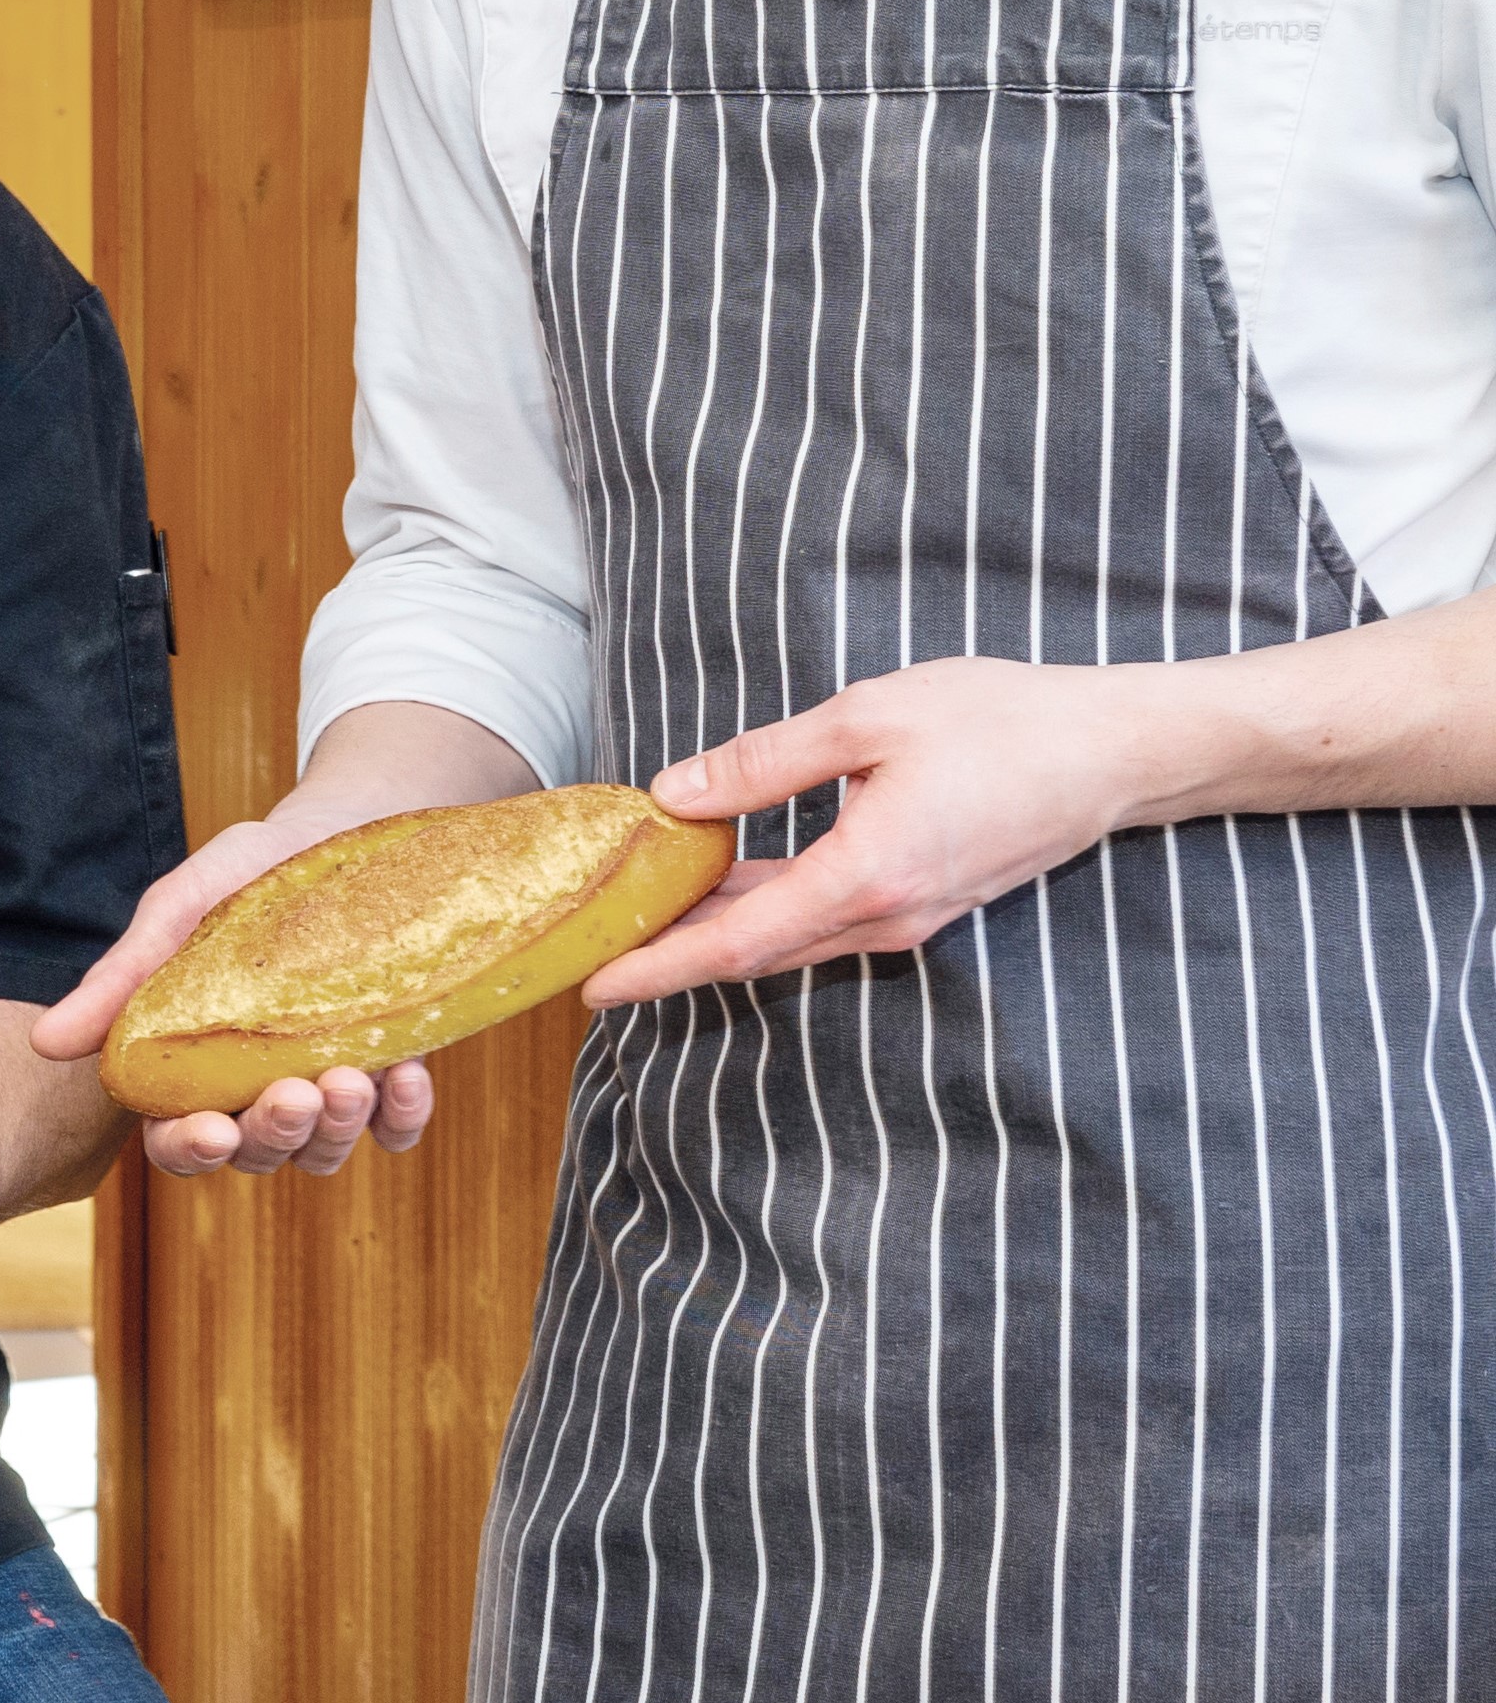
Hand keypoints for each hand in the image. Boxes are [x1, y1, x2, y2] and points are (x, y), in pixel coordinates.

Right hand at [33, 813, 436, 1183]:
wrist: (343, 832)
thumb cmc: (245, 874)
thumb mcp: (175, 914)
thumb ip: (119, 981)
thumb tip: (43, 1043)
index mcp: (192, 1064)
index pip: (177, 1140)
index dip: (190, 1152)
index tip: (213, 1131)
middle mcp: (255, 1087)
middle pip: (258, 1155)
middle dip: (275, 1135)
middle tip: (295, 1093)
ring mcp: (323, 1085)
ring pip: (323, 1152)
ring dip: (336, 1131)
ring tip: (349, 1078)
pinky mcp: (386, 1072)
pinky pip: (396, 1129)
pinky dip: (400, 1118)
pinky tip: (403, 1074)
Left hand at [587, 657, 1152, 999]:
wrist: (1114, 751)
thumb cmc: (1001, 722)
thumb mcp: (868, 719)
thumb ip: (764, 762)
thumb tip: (674, 796)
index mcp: (867, 875)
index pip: (737, 942)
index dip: (659, 967)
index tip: (593, 984)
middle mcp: (886, 916)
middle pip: (754, 954)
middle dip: (668, 958)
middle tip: (588, 953)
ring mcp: (909, 917)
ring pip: (788, 940)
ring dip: (712, 934)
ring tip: (635, 918)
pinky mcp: (922, 902)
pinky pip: (823, 920)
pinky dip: (762, 911)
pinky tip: (720, 882)